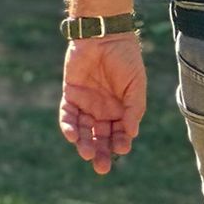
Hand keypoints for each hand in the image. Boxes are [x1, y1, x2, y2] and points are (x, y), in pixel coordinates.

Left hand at [59, 35, 147, 174]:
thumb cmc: (126, 59)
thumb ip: (134, 108)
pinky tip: (73, 135)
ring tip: (87, 154)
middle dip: (102, 152)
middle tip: (102, 167)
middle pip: (101, 137)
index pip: (120, 132)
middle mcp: (103, 110)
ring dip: (85, 143)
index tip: (123, 148)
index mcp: (121, 109)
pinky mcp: (70, 95)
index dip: (121, 142)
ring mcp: (86, 104)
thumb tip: (132, 133)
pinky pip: (67, 115)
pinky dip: (69, 126)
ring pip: (83, 130)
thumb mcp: (136, 84)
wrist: (105, 36)